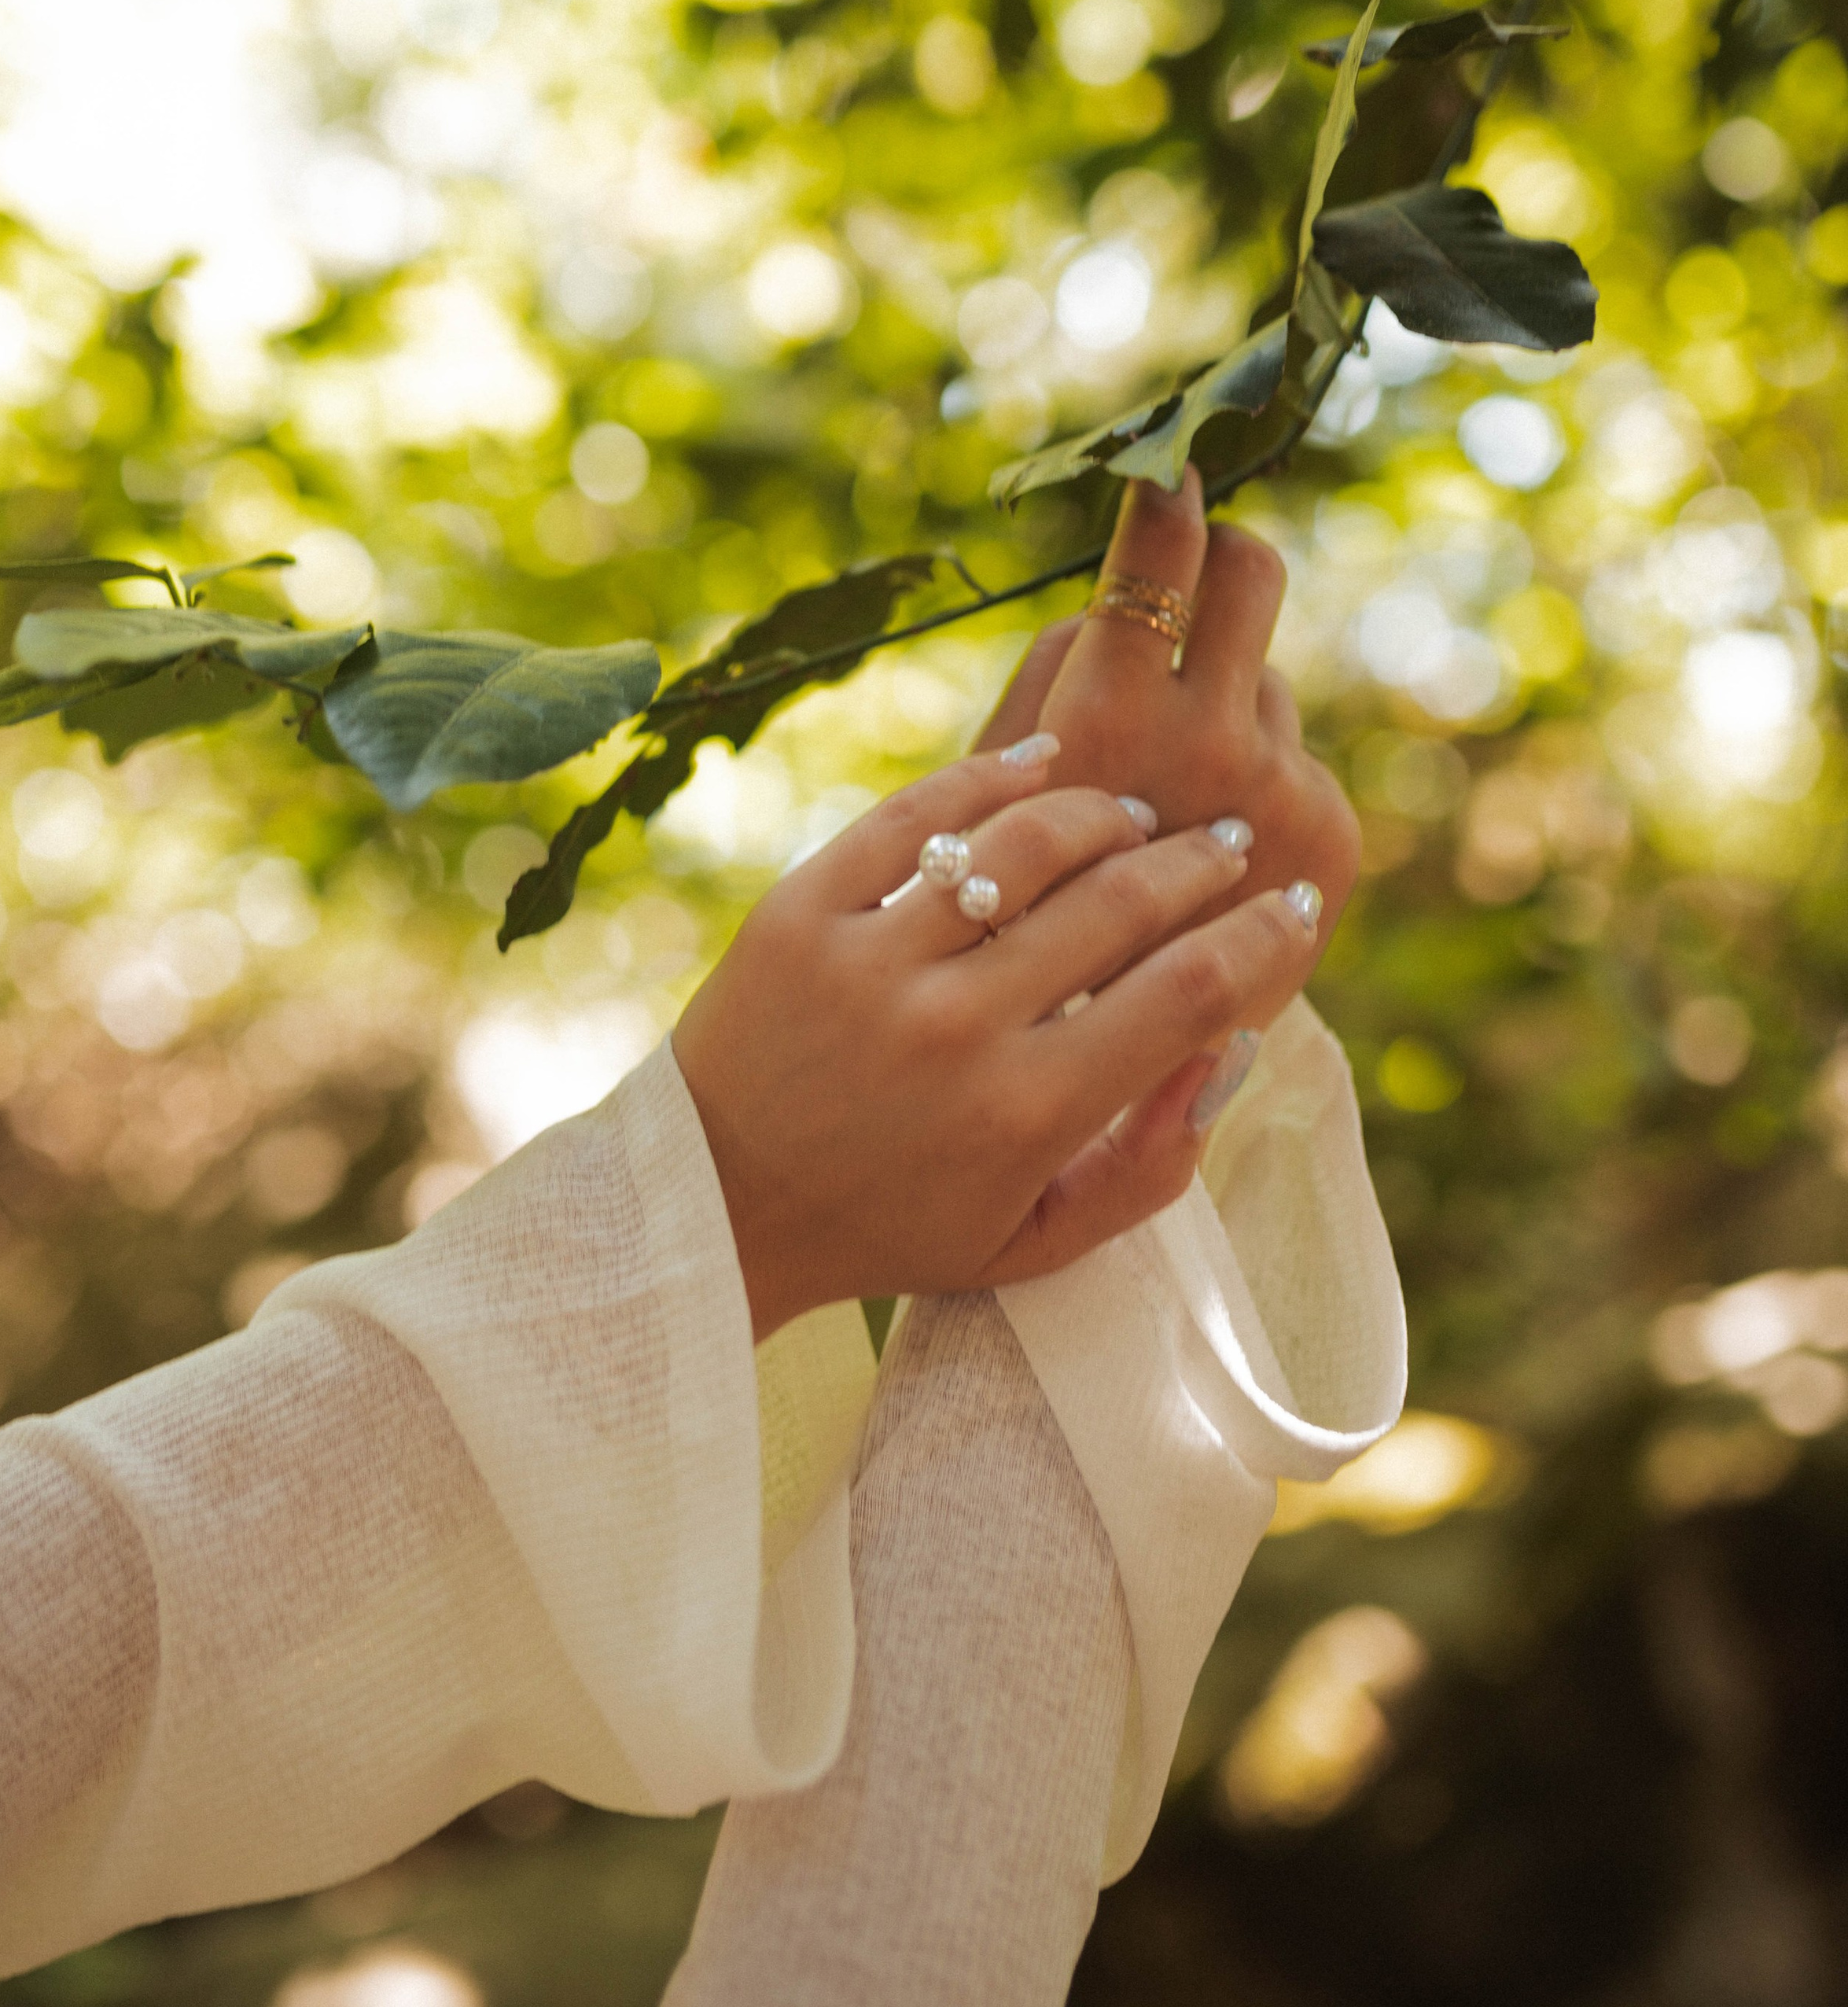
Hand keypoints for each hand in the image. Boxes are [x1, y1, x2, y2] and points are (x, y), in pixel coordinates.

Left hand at [672, 741, 1325, 1341]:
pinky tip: (1047, 764)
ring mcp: (871, 961)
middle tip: (1232, 840)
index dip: (1266, 937)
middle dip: (1203, 859)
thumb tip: (1231, 1055)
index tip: (1293, 906)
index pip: (1190, 994)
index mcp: (1024, 1116)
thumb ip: (1148, 1171)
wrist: (714, 1203)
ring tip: (1138, 815)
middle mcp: (953, 1030)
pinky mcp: (801, 910)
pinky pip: (917, 814)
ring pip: (1028, 842)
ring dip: (1108, 812)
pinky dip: (996, 777)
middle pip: (1124, 902)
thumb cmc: (890, 1225)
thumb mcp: (1031, 1242)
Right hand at [979, 471, 1358, 1034]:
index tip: (1172, 468)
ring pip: (1263, 684)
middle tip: (1195, 566)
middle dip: (1222, 558)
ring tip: (1172, 802)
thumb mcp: (1002, 787)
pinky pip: (1291, 756)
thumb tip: (1131, 578)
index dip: (1168, 499)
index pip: (1161, 561)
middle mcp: (1213, 748)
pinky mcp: (1334, 840)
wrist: (1114, 1067)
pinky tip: (1212, 853)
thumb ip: (1058, 672)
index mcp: (1108, 726)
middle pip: (1250, 574)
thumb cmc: (1024, 911)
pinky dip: (1252, 784)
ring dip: (1223, 709)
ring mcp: (1285, 795)